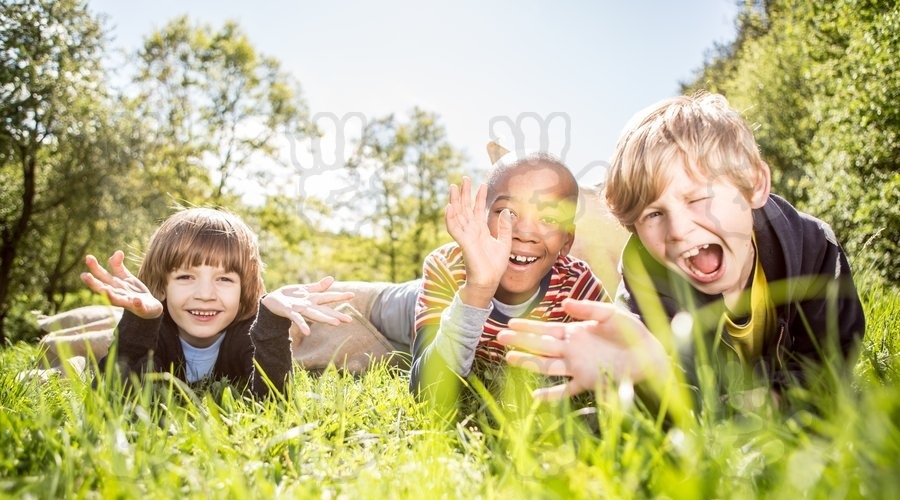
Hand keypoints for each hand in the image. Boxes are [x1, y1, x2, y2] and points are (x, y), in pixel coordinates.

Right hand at [80, 250, 163, 318]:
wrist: (150, 306)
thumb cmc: (132, 291)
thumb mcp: (124, 276)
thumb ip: (118, 266)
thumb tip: (118, 252)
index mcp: (113, 286)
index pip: (102, 276)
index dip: (94, 267)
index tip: (88, 257)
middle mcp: (117, 294)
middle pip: (103, 288)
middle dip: (93, 283)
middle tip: (84, 275)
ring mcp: (128, 302)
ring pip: (116, 300)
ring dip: (110, 296)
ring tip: (105, 290)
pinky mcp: (141, 308)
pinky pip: (138, 306)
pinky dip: (137, 304)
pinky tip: (136, 300)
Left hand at [262, 276, 354, 335]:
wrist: (271, 300)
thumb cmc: (289, 296)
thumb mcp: (305, 289)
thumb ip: (319, 286)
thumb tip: (332, 279)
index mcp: (312, 299)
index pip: (329, 297)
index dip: (340, 296)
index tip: (353, 294)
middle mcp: (308, 306)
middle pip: (325, 310)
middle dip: (337, 315)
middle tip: (349, 320)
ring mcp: (300, 309)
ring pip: (315, 314)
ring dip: (325, 319)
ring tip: (336, 323)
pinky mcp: (289, 311)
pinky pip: (297, 319)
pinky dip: (302, 325)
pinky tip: (307, 332)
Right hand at [445, 176, 512, 306]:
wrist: (489, 280)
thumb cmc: (494, 265)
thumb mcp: (504, 243)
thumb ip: (504, 227)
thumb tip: (507, 211)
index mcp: (480, 230)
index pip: (477, 209)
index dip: (478, 197)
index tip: (481, 184)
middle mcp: (471, 231)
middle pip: (465, 208)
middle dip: (464, 193)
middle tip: (464, 178)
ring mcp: (466, 236)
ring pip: (458, 215)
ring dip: (455, 201)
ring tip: (454, 187)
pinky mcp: (464, 243)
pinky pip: (455, 228)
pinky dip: (451, 218)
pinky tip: (449, 207)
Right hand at [497, 299, 670, 399]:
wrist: (651, 355)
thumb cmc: (632, 333)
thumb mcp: (610, 314)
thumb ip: (588, 308)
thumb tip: (563, 303)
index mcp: (575, 332)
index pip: (545, 329)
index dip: (528, 326)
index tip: (510, 323)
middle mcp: (572, 350)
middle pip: (540, 346)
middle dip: (520, 341)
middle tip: (500, 337)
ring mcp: (577, 367)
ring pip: (547, 365)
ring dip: (529, 362)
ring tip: (510, 358)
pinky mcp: (588, 382)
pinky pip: (566, 390)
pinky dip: (551, 395)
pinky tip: (536, 398)